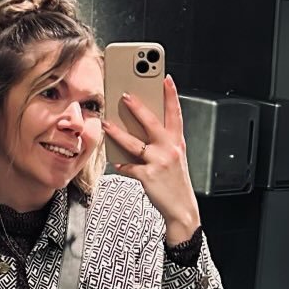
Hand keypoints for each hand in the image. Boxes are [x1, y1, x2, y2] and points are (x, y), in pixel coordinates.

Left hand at [103, 74, 200, 244]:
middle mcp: (170, 150)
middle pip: (152, 123)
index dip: (171, 95)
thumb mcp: (175, 158)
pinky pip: (129, 167)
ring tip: (107, 123)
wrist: (181, 209)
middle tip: (125, 95)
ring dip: (118, 133)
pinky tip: (116, 162)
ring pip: (134, 143)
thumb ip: (162, 143)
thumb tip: (140, 129)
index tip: (166, 79)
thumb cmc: (175, 182)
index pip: (175, 114)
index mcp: (177, 143)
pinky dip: (122, 165)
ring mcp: (159, 163)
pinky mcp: (148, 177)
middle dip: (138, 107)